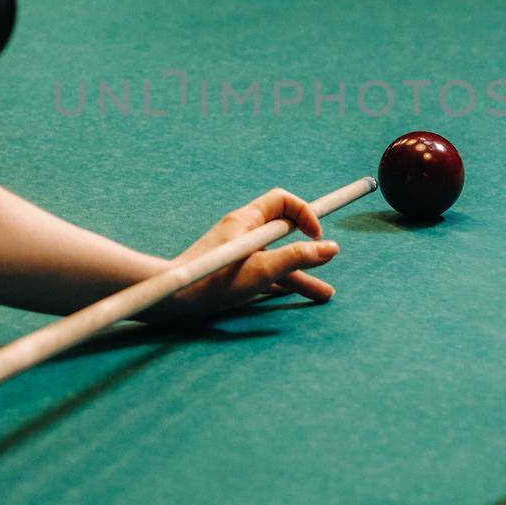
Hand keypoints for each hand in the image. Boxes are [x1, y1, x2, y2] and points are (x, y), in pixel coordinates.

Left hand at [162, 188, 339, 320]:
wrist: (173, 302)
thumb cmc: (214, 282)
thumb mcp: (262, 270)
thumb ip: (297, 258)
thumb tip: (330, 248)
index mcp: (246, 221)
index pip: (282, 202)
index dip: (304, 213)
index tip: (316, 236)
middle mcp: (242, 234)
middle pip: (283, 235)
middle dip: (309, 249)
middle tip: (332, 259)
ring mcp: (236, 255)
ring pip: (275, 260)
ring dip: (299, 274)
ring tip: (324, 294)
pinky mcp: (231, 275)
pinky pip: (263, 274)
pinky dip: (280, 283)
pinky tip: (293, 298)